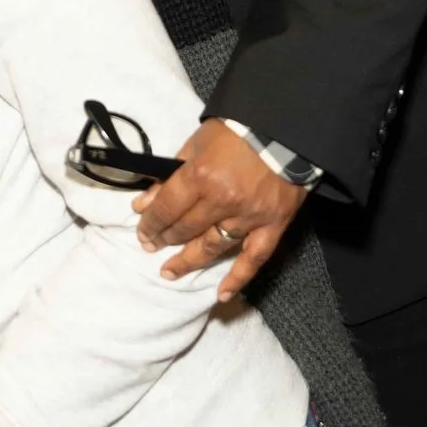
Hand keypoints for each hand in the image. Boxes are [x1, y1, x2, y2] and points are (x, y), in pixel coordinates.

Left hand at [133, 122, 309, 301]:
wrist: (284, 131)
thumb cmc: (236, 132)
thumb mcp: (196, 144)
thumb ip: (170, 174)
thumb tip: (143, 202)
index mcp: (201, 177)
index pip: (167, 209)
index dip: (150, 223)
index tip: (142, 232)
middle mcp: (222, 202)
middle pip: (185, 229)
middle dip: (164, 240)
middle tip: (151, 247)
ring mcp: (248, 217)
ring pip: (212, 247)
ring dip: (189, 261)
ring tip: (170, 272)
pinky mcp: (273, 226)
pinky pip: (254, 259)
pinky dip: (238, 279)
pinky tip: (221, 295)